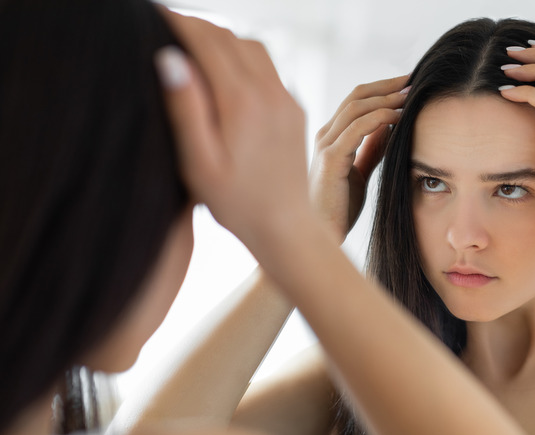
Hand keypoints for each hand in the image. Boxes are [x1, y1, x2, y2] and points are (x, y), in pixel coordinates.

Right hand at [155, 10, 308, 243]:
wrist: (286, 227)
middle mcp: (270, 93)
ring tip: (191, 43)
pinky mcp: (294, 109)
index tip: (153, 14)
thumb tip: (170, 58)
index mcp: (242, 102)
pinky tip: (223, 70)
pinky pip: (268, 68)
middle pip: (230, 37)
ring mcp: (287, 99)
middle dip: (198, 26)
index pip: (208, 41)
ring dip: (222, 38)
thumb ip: (185, 108)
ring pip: (253, 47)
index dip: (178, 22)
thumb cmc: (236, 203)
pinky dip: (242, 56)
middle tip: (166, 25)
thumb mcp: (200, 162)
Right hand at [309, 75, 407, 241]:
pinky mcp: (330, 159)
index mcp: (331, 137)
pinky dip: (380, 118)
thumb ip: (371, 149)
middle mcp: (325, 135)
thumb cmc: (338, 209)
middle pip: (357, 96)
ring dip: (387, 98)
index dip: (383, 88)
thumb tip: (390, 126)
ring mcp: (325, 145)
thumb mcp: (359, 172)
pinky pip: (357, 128)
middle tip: (414, 79)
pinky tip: (399, 117)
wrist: (321, 237)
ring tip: (411, 95)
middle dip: (388, 85)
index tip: (409, 85)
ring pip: (356, 107)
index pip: (357, 100)